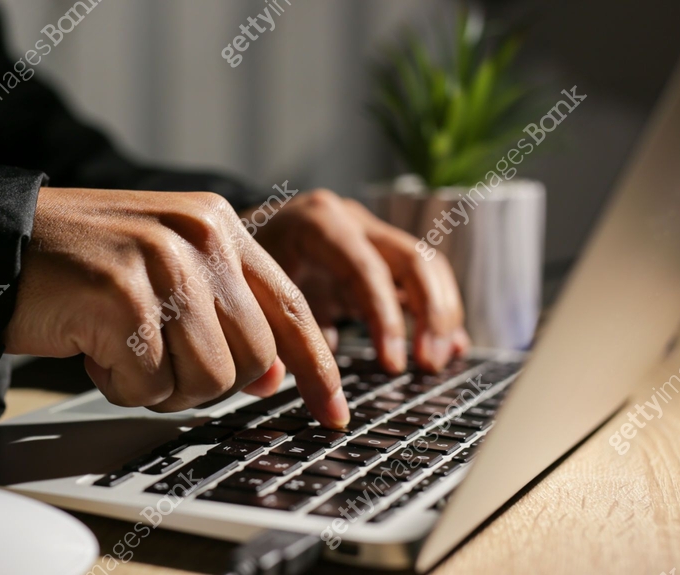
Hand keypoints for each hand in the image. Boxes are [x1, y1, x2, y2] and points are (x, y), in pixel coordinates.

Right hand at [4, 187, 349, 428]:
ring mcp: (162, 264)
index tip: (331, 411)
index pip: (292, 307)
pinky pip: (148, 386)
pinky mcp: (122, 298)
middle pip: (252, 359)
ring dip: (158, 384)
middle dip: (205, 381)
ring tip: (118, 347)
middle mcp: (200, 236)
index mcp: (219, 225)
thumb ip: (225, 311)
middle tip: (154, 360)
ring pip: (207, 381)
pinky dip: (117, 384)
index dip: (317, 368)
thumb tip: (272, 377)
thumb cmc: (83, 265)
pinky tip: (90, 348)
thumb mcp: (167, 268)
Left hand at [250, 189, 469, 372]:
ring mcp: (369, 233)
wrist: (230, 233)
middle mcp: (351, 220)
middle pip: (412, 258)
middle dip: (427, 314)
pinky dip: (436, 312)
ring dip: (440, 314)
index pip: (365, 269)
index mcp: (317, 222)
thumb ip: (273, 333)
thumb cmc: (237, 268)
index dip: (384, 320)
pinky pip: (420, 279)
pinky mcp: (378, 254)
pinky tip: (449, 348)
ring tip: (436, 362)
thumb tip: (291, 384)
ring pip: (427, 265)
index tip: (391, 367)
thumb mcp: (248, 293)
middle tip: (425, 366)